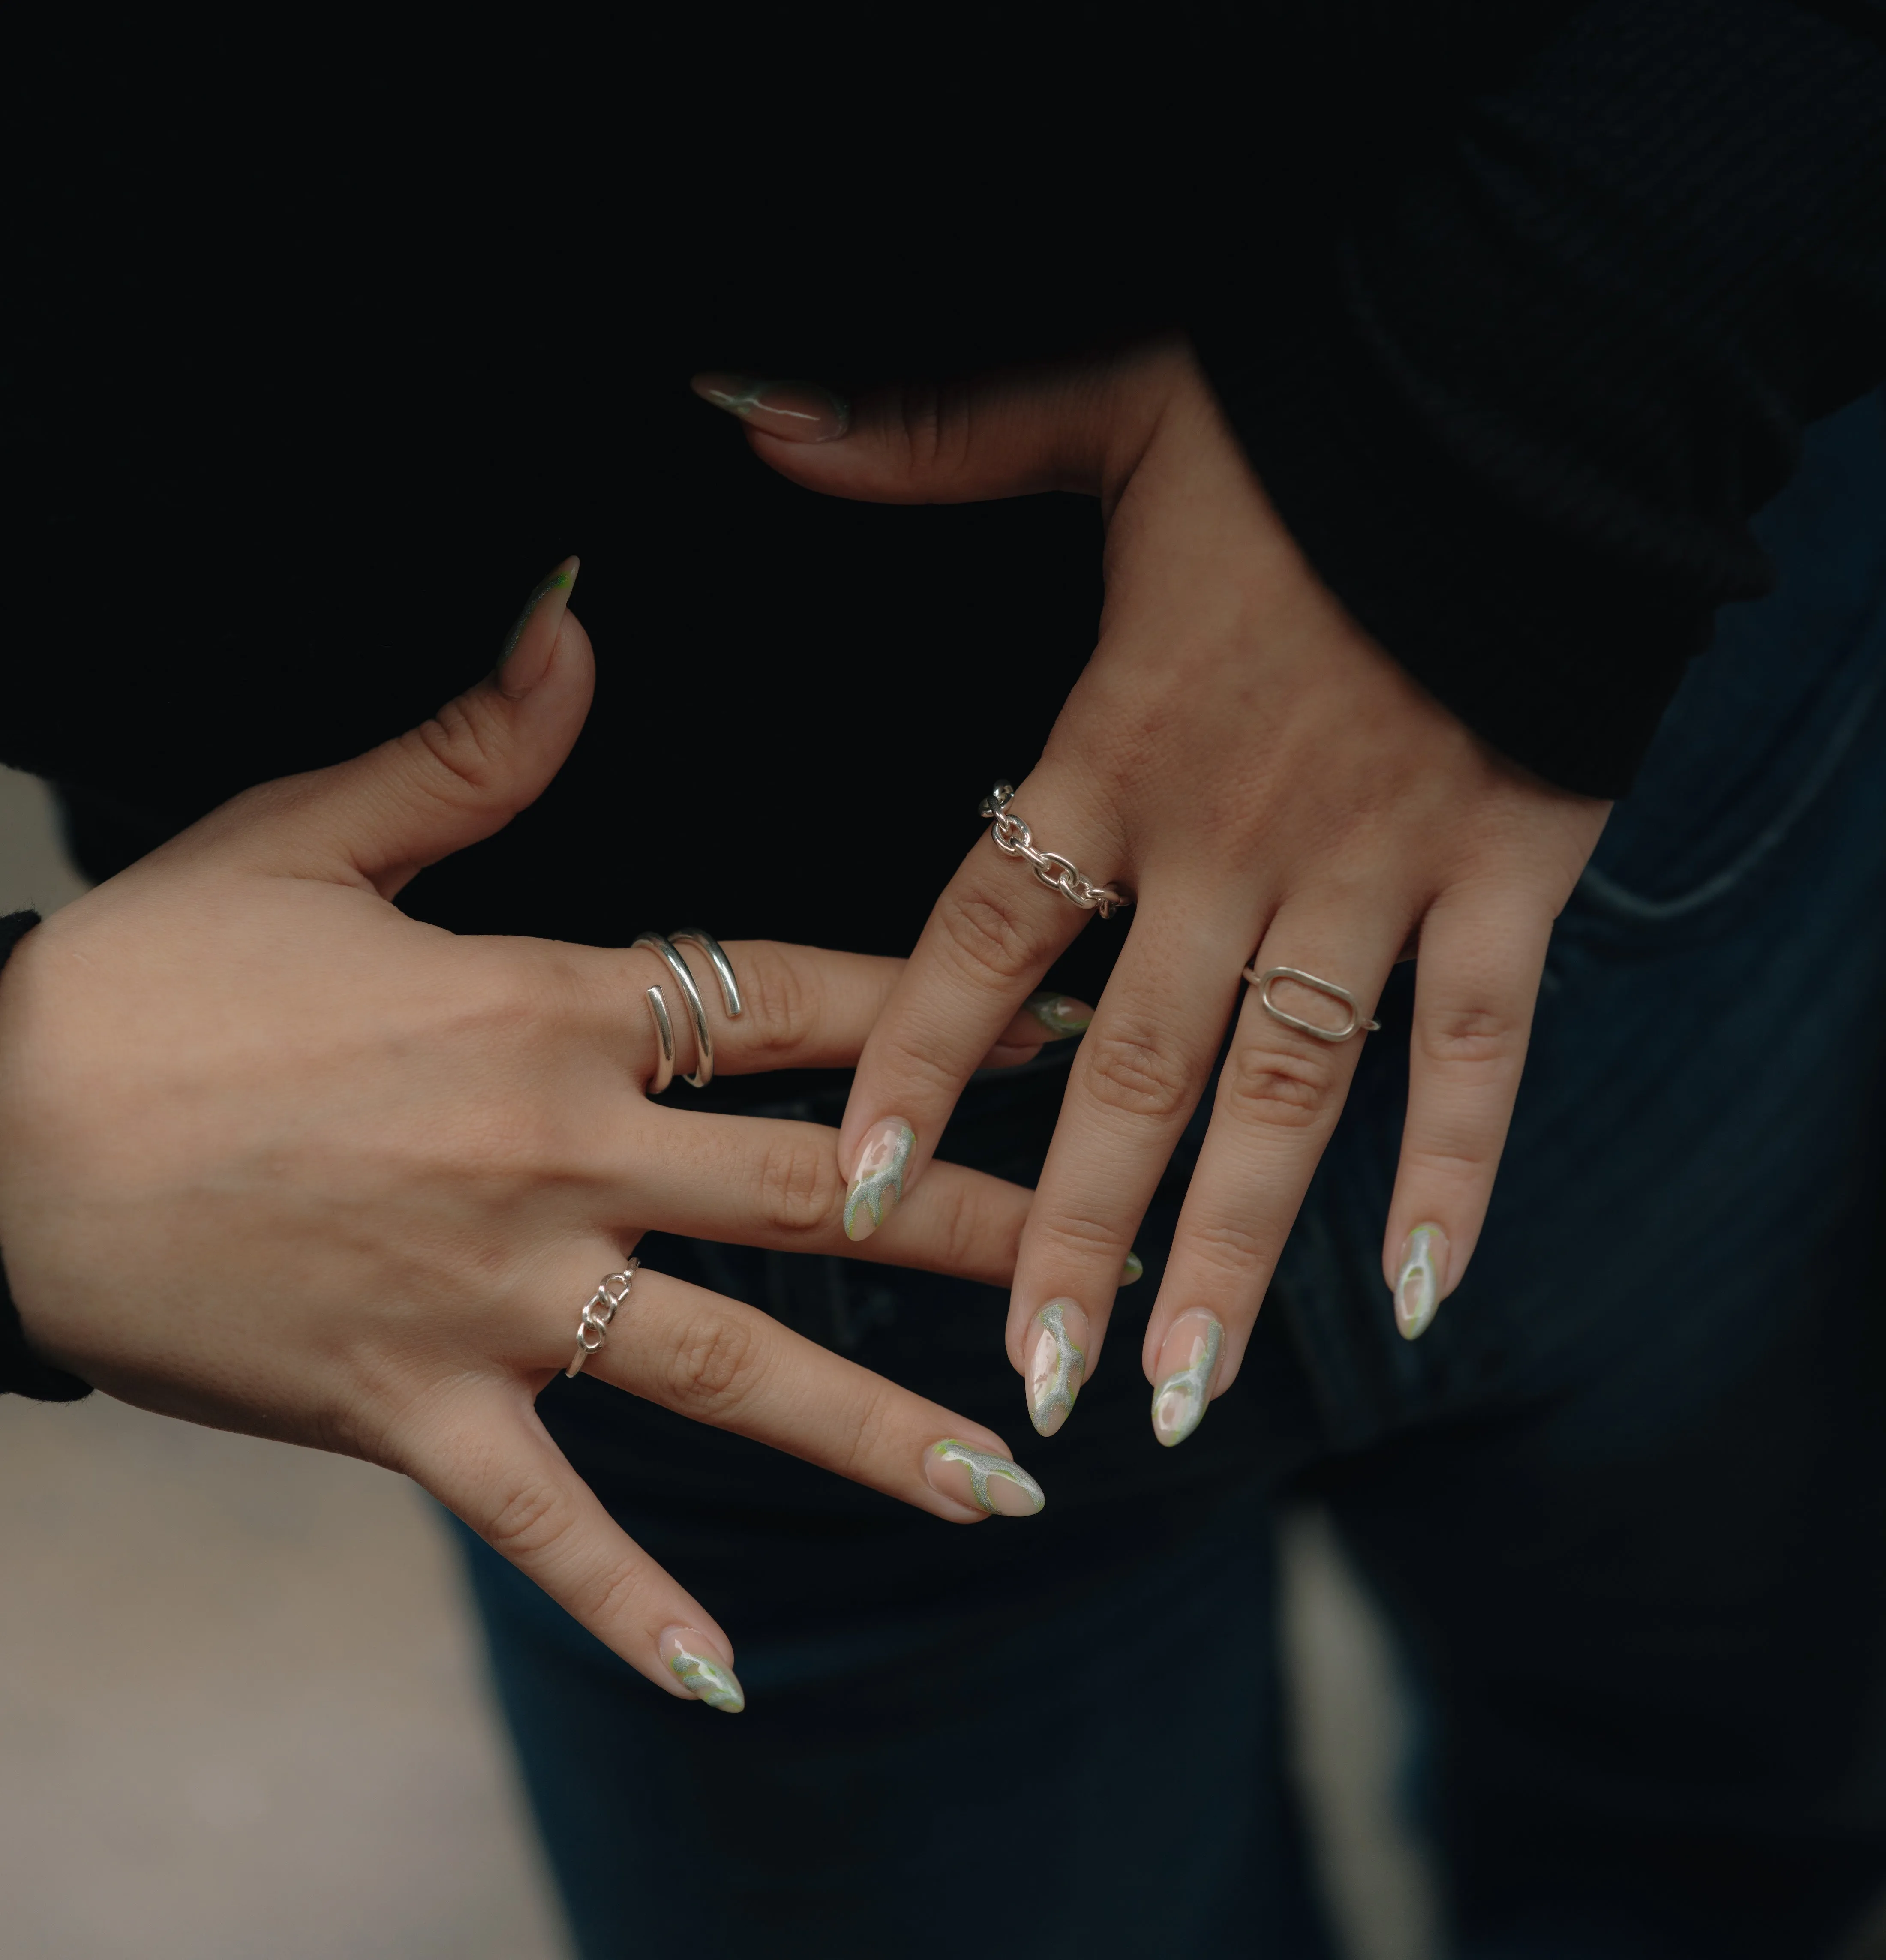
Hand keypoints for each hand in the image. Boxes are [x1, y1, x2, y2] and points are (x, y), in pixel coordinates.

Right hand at [0, 563, 1056, 1713]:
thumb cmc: (148, 979)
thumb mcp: (306, 833)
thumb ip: (469, 745)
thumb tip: (572, 619)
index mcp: (549, 1008)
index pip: (796, 1011)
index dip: (944, 1022)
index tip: (1066, 1042)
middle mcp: (556, 1157)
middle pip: (813, 1194)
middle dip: (975, 1227)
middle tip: (1109, 1268)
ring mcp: (492, 1297)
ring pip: (729, 1368)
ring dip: (877, 1431)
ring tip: (1012, 1481)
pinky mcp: (409, 1410)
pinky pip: (546, 1524)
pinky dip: (632, 1604)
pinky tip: (728, 1681)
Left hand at [702, 339, 1609, 1444]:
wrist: (1520, 373)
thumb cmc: (1304, 402)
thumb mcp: (1102, 402)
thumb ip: (926, 439)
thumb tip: (753, 418)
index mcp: (1118, 743)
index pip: (981, 937)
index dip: (915, 1065)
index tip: (859, 1191)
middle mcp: (1231, 837)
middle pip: (1128, 1068)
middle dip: (1074, 1230)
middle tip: (1033, 1375)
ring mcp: (1373, 867)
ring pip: (1286, 1091)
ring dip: (1232, 1248)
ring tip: (1178, 1389)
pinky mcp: (1506, 868)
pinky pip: (1474, 1047)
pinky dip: (1452, 1170)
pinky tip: (1416, 1296)